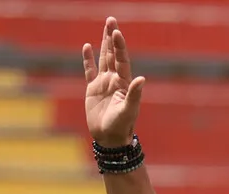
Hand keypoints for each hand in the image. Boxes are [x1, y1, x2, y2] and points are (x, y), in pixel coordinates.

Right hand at [82, 17, 145, 147]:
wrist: (110, 138)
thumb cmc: (122, 126)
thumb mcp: (129, 110)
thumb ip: (134, 94)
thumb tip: (141, 79)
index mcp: (124, 82)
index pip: (121, 60)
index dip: (119, 46)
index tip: (117, 32)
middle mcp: (115, 79)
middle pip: (113, 54)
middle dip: (112, 37)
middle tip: (111, 20)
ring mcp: (104, 83)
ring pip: (103, 58)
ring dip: (104, 43)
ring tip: (106, 27)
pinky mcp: (93, 89)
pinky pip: (90, 71)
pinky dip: (88, 59)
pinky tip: (88, 46)